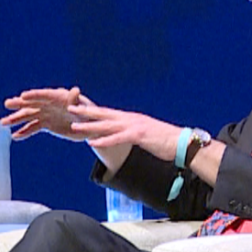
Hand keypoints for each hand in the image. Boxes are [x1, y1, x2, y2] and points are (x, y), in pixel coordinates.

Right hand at [1, 87, 97, 140]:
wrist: (90, 128)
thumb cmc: (89, 116)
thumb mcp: (83, 109)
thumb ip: (76, 101)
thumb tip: (75, 90)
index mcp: (58, 97)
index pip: (44, 95)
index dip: (33, 95)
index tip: (22, 96)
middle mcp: (50, 104)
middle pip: (33, 103)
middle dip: (20, 104)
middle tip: (7, 104)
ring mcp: (47, 113)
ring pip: (29, 116)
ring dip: (16, 119)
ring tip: (3, 123)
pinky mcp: (46, 124)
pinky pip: (33, 127)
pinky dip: (24, 132)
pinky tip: (15, 136)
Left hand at [68, 104, 183, 161]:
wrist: (182, 142)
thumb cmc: (166, 141)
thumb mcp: (146, 134)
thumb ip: (134, 132)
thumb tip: (127, 135)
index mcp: (132, 118)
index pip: (109, 113)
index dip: (93, 110)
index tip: (79, 108)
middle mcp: (131, 119)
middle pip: (104, 114)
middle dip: (86, 112)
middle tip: (70, 109)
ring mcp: (134, 125)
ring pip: (107, 125)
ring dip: (89, 126)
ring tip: (74, 127)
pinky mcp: (139, 135)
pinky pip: (117, 138)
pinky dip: (104, 140)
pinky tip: (92, 142)